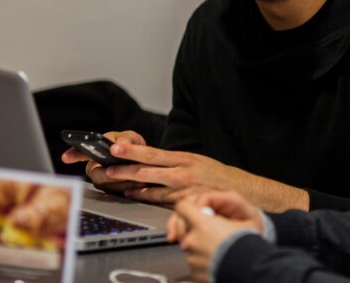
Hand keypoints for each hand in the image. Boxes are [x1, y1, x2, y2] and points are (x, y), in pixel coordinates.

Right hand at [60, 130, 149, 194]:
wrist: (146, 159)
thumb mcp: (131, 138)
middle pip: (95, 174)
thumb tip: (120, 145)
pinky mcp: (114, 190)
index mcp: (97, 150)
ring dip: (120, 182)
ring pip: (107, 185)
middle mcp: (97, 166)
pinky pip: (118, 193)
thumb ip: (126, 140)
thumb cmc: (132, 145)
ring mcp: (104, 180)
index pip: (82, 152)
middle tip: (113, 170)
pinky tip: (139, 183)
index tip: (66, 157)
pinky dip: (129, 188)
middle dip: (105, 174)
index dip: (73, 155)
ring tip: (136, 177)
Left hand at [102, 143, 309, 211]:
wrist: (242, 191)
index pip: (153, 151)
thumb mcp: (198, 162)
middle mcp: (181, 171)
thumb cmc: (218, 176)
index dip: (132, 149)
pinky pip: (159, 200)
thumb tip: (154, 161)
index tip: (116, 146)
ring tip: (113, 180)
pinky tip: (132, 194)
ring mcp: (182, 188)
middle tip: (107, 164)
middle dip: (124, 165)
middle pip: (147, 167)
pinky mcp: (184, 202)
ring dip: (130, 182)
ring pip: (150, 184)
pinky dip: (144, 196)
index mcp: (184, 157)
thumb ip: (176, 162)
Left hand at [168, 192, 263, 282]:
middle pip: (181, 227)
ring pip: (188, 246)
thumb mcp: (238, 221)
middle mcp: (192, 240)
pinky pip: (194, 262)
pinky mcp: (194, 273)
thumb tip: (211, 212)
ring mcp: (191, 258)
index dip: (188, 207)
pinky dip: (201, 260)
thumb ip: (218, 214)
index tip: (195, 210)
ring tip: (215, 248)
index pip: (182, 207)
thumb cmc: (246, 246)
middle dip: (190, 226)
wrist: (249, 271)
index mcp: (202, 224)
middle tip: (206, 230)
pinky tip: (215, 259)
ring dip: (197, 245)